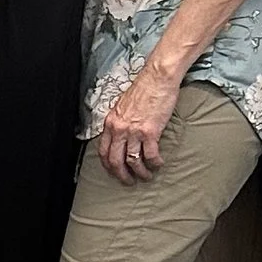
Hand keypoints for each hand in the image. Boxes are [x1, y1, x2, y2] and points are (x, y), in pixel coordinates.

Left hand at [99, 57, 181, 182]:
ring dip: (140, 173)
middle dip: (121, 175)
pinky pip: (150, 155)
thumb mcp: (122, 106)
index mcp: (111, 123)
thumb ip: (120, 121)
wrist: (157, 78)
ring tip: (146, 176)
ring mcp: (134, 131)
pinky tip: (158, 164)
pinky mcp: (150, 132)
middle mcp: (119, 129)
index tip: (115, 172)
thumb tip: (121, 134)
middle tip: (128, 182)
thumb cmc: (143, 89)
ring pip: (133, 161)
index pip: (103, 151)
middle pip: (115, 161)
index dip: (108, 166)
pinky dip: (155, 163)